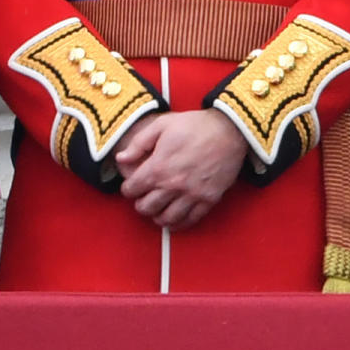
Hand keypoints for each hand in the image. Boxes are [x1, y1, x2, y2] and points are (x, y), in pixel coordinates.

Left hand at [115, 109, 247, 230]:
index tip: (130, 186)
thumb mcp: (161, 125)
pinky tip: (174, 217)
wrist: (228, 130)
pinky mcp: (208, 200)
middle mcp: (173, 185)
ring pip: (167, 219)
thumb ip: (138, 143)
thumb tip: (121, 158)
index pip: (132, 189)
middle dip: (140, 204)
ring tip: (156, 209)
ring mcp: (192, 195)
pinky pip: (190, 220)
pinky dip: (179, 223)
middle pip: (146, 208)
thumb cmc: (193, 125)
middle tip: (142, 198)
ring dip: (157, 216)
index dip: (127, 188)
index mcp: (158, 167)